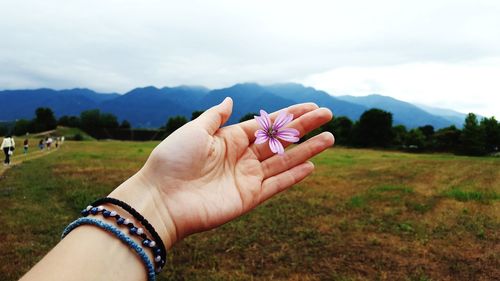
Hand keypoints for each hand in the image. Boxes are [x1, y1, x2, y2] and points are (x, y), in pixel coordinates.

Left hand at [137, 98, 333, 244]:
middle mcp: (242, 157)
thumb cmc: (173, 160)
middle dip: (305, 128)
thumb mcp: (194, 130)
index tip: (310, 106)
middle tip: (328, 115)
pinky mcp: (249, 197)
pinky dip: (294, 176)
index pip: (267, 123)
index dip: (289, 115)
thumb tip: (230, 100)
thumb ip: (215, 116)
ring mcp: (247, 177)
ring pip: (284, 160)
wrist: (161, 199)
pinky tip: (312, 165)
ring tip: (330, 138)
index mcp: (230, 138)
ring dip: (308, 150)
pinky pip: (277, 184)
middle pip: (280, 140)